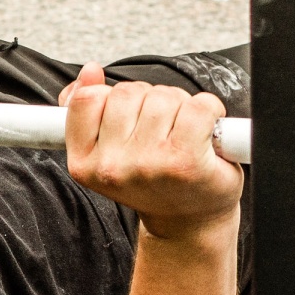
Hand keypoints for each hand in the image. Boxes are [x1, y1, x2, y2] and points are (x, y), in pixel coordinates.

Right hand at [58, 65, 241, 240]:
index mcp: (84, 164)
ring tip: (182, 130)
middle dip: (148, 99)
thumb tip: (90, 71)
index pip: (87, 99)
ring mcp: (148, 164)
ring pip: (162, 96)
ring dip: (179, 104)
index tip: (126, 114)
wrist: (190, 223)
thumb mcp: (107, 152)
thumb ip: (88, 111)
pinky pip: (198, 106)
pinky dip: (209, 109)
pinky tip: (207, 128)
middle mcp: (111, 167)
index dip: (110, 96)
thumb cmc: (153, 183)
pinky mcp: (185, 161)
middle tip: (160, 127)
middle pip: (127, 92)